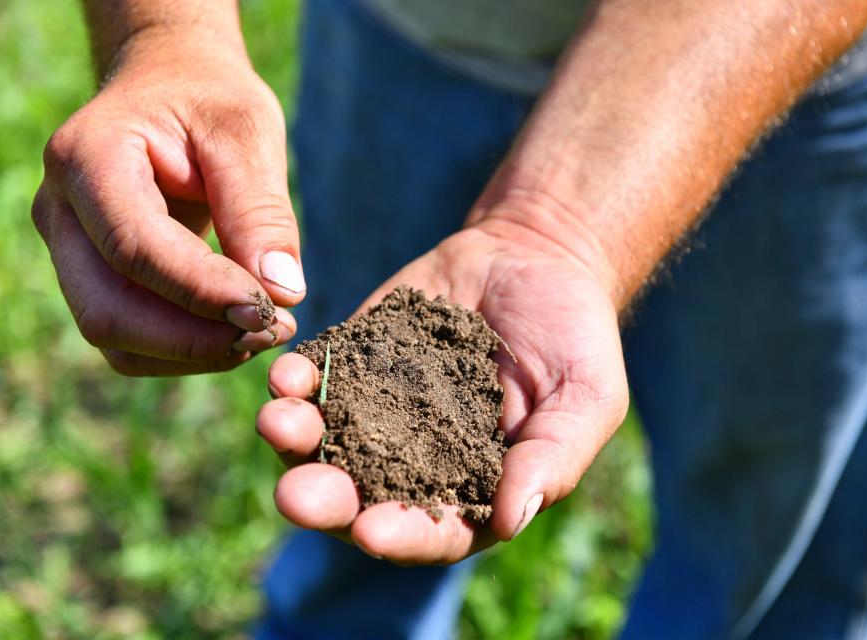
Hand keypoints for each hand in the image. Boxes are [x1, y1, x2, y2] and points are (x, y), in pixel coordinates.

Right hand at [31, 27, 302, 374]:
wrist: (171, 87)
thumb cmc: (209, 100)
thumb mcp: (246, 132)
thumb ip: (261, 210)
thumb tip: (282, 292)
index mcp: (88, 157)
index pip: (135, 247)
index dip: (201, 290)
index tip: (268, 310)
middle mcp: (61, 210)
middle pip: (108, 310)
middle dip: (194, 339)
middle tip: (273, 331)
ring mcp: (69, 249)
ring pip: (114, 336)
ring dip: (194, 352)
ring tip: (266, 330)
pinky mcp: (94, 277)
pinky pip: (129, 339)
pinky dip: (186, 349)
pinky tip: (238, 329)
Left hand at [257, 214, 627, 563]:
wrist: (536, 258)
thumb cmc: (574, 337)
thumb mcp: (587, 397)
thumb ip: (552, 459)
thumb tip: (513, 520)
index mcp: (473, 488)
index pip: (434, 530)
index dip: (403, 535)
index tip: (370, 532)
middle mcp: (416, 460)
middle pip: (361, 497)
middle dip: (326, 500)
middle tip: (295, 496)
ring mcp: (379, 409)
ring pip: (327, 440)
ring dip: (296, 440)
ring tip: (278, 423)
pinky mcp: (356, 360)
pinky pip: (319, 376)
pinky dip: (297, 380)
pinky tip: (285, 375)